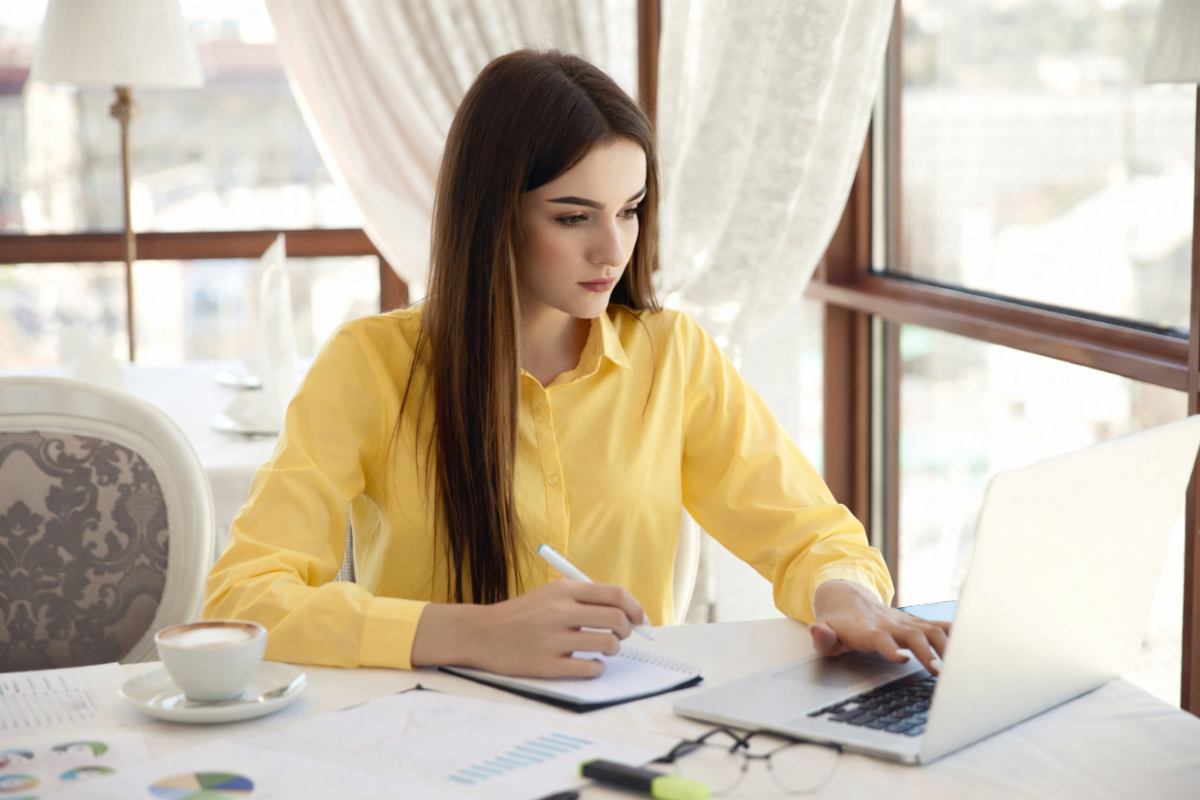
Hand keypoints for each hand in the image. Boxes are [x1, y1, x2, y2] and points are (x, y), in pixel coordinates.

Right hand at [410, 580, 645, 678]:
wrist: (483, 633)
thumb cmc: (523, 614)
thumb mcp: (550, 594)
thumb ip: (584, 599)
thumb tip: (627, 611)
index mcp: (564, 590)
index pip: (615, 594)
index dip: (635, 608)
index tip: (639, 618)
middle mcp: (559, 611)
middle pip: (617, 620)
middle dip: (627, 630)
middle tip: (620, 635)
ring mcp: (553, 639)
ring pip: (608, 645)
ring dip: (612, 649)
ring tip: (602, 649)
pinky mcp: (546, 665)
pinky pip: (590, 669)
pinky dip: (596, 668)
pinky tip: (588, 664)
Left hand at [810, 580, 950, 674]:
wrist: (846, 595)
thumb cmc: (836, 621)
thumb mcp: (824, 630)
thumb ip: (822, 637)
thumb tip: (818, 632)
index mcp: (866, 629)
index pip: (879, 638)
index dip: (890, 648)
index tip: (903, 659)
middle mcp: (889, 623)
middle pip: (912, 635)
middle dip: (927, 652)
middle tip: (939, 672)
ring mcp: (904, 621)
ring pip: (930, 630)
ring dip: (946, 647)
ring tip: (960, 667)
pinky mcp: (916, 622)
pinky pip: (939, 625)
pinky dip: (957, 633)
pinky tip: (974, 644)